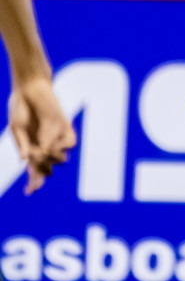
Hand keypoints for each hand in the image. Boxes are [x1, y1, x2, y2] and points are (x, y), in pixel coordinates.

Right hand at [9, 75, 75, 193]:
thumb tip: (24, 161)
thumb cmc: (20, 108)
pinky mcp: (66, 127)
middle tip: (35, 173)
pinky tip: (53, 140)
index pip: (35, 169)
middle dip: (41, 173)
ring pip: (61, 158)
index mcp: (31, 148)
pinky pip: (70, 143)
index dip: (34, 181)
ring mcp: (56, 137)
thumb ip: (23, 144)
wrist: (30, 88)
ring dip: (51, 157)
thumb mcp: (17, 128)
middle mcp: (45, 145)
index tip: (29, 192)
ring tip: (42, 147)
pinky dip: (62, 145)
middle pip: (48, 167)